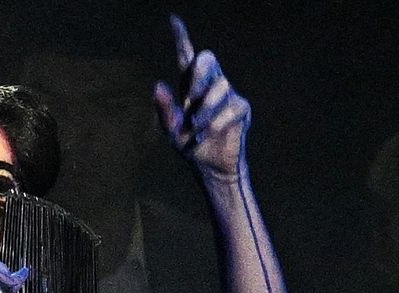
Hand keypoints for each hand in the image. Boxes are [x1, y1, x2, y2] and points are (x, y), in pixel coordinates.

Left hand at [153, 14, 251, 183]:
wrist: (209, 166)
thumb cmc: (188, 144)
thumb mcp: (171, 130)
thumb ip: (165, 109)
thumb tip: (157, 86)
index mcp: (189, 86)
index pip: (186, 56)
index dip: (181, 37)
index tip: (173, 20)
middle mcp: (209, 85)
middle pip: (207, 60)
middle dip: (199, 74)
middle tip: (190, 98)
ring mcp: (227, 94)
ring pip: (219, 86)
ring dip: (205, 109)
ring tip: (196, 127)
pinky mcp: (241, 108)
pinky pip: (231, 106)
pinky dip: (217, 121)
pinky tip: (209, 132)